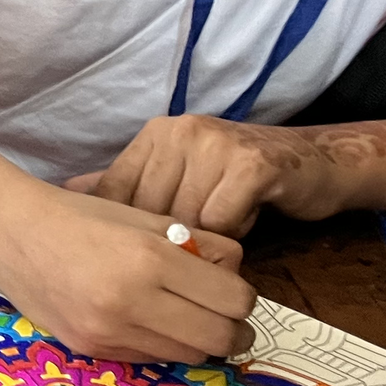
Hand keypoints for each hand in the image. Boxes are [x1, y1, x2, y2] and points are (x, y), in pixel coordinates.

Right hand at [0, 180, 256, 364]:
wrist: (11, 233)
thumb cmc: (81, 217)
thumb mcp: (147, 218)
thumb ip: (199, 246)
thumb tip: (235, 275)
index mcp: (149, 258)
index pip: (233, 299)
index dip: (242, 296)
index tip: (231, 290)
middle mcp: (130, 301)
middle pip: (218, 338)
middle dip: (232, 330)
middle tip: (226, 318)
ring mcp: (107, 331)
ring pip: (187, 355)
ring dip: (197, 341)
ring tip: (186, 318)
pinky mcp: (90, 349)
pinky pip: (149, 358)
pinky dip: (160, 344)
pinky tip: (147, 322)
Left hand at [72, 115, 361, 237]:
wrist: (315, 163)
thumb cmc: (237, 179)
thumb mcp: (178, 174)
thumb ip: (128, 184)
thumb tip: (70, 194)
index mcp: (155, 135)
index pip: (114, 192)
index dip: (123, 231)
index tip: (134, 253)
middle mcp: (180, 131)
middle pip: (148, 212)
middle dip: (167, 241)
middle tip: (189, 243)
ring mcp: (215, 144)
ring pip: (185, 221)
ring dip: (204, 238)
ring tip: (221, 224)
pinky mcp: (250, 166)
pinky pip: (220, 223)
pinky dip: (232, 233)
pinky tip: (245, 219)